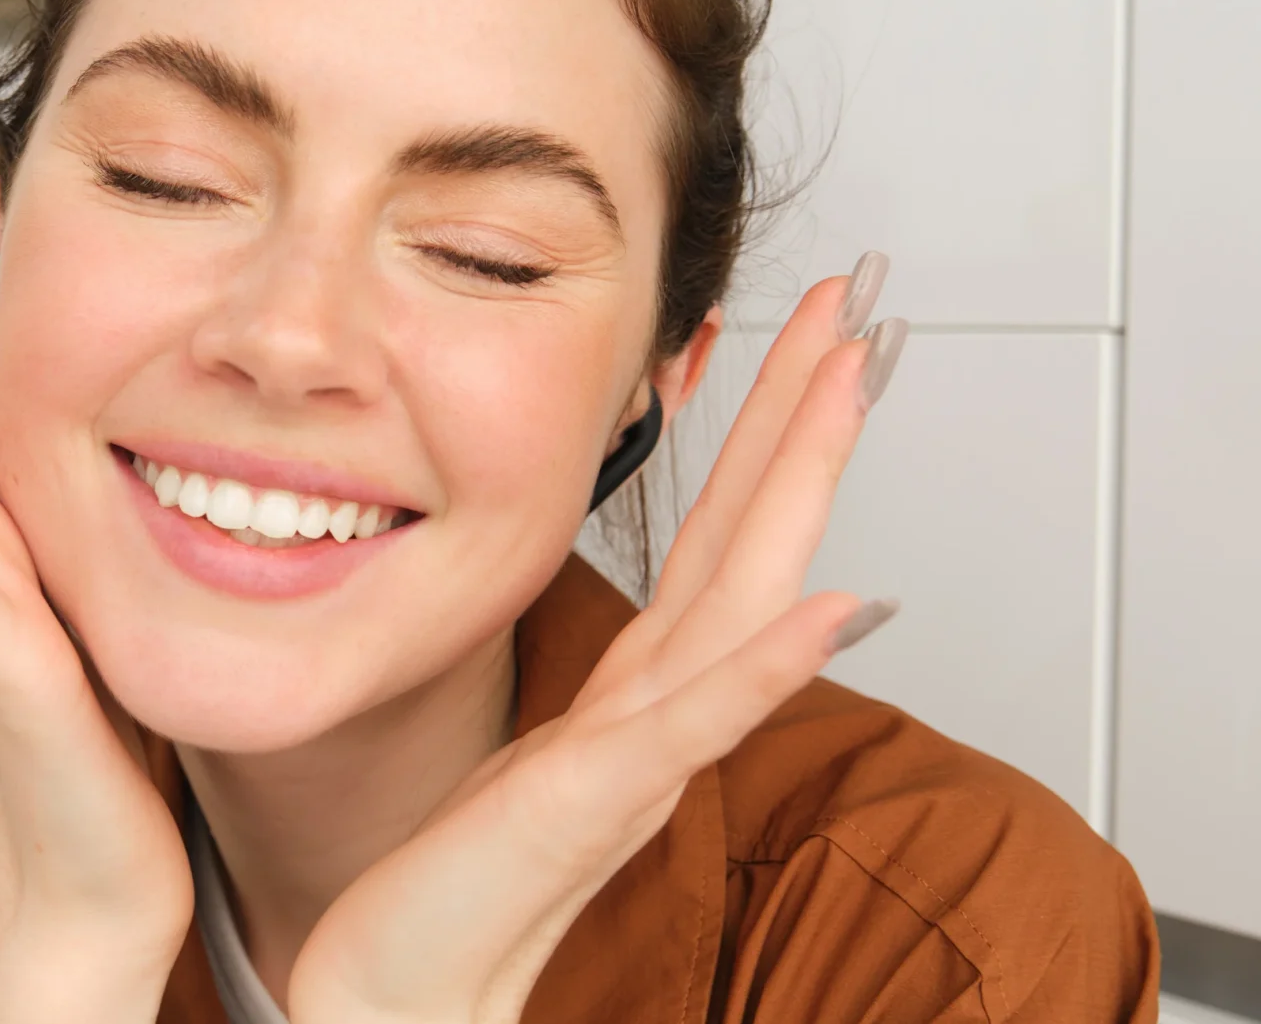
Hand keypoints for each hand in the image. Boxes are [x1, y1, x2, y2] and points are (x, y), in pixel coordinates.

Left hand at [286, 266, 905, 1023]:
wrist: (399, 992)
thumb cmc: (450, 886)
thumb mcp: (526, 751)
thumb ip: (581, 687)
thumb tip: (596, 608)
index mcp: (634, 686)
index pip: (719, 531)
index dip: (767, 428)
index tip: (803, 332)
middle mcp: (656, 707)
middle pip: (756, 533)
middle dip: (809, 413)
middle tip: (861, 305)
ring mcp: (640, 751)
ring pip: (748, 592)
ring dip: (804, 480)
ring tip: (853, 380)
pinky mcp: (600, 803)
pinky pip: (700, 720)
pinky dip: (769, 663)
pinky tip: (833, 606)